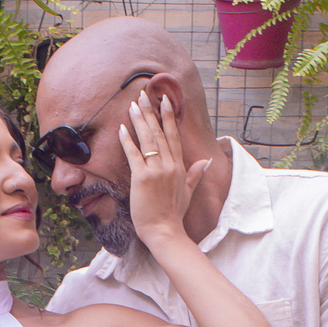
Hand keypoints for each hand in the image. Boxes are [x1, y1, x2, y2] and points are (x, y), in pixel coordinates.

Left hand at [118, 93, 210, 249]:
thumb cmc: (174, 215)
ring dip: (139, 120)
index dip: (168, 117)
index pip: (173, 136)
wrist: (165, 231)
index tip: (164, 101)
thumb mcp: (188, 192)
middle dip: (150, 112)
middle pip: (159, 133)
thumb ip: (195, 175)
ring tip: (133, 105)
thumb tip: (205, 161)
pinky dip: (127, 141)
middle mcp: (169, 165)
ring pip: (148, 139)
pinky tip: (122, 128)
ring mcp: (156, 170)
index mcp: (180, 167)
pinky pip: (134, 154)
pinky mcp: (142, 178)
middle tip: (143, 95)